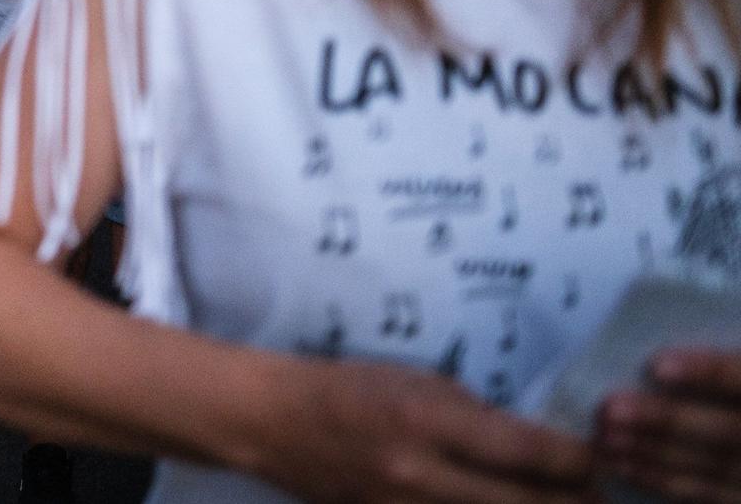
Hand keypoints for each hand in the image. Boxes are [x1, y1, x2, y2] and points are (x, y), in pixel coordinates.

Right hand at [256, 359, 596, 502]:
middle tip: (599, 499)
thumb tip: (529, 446)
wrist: (273, 422)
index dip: (577, 461)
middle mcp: (422, 473)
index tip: (595, 460)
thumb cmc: (348, 386)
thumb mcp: (415, 381)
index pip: (529, 452)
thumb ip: (473, 415)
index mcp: (428, 420)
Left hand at [595, 347, 740, 499]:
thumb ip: (719, 361)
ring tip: (605, 437)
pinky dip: (661, 480)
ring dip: (654, 453)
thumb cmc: (728, 387)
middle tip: (611, 409)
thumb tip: (656, 351)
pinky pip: (706, 494)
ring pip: (713, 466)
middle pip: (727, 430)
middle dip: (667, 420)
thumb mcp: (734, 350)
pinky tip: (623, 466)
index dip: (709, 372)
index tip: (659, 365)